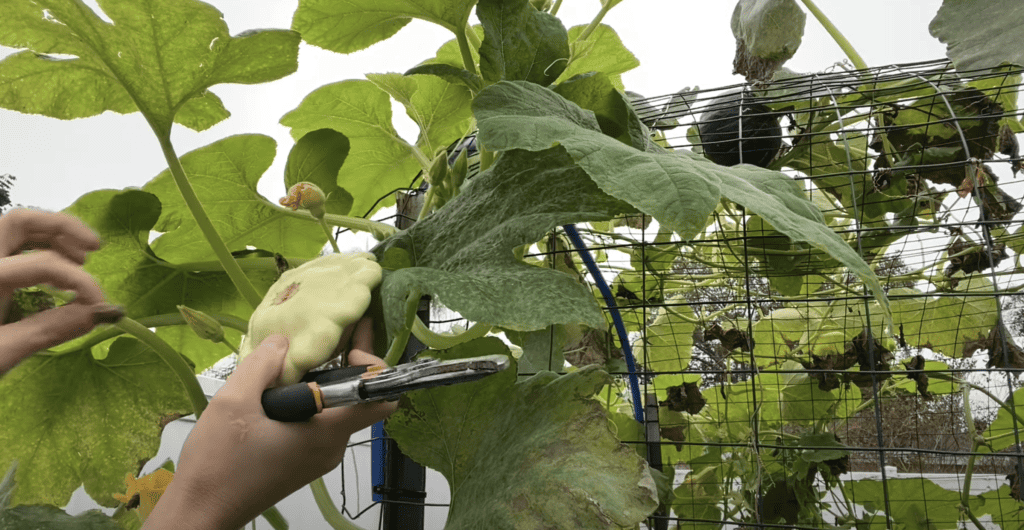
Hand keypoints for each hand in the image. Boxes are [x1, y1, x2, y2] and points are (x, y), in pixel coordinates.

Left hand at [0, 208, 122, 374]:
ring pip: (14, 228)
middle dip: (63, 228)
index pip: (43, 264)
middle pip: (21, 221)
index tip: (100, 306)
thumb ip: (49, 330)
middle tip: (94, 249)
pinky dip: (36, 248)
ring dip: (51, 235)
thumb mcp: (0, 355)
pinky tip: (54, 269)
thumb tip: (100, 314)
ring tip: (80, 256)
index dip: (79, 281)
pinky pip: (7, 248)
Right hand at [144, 318, 396, 529]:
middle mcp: (332, 446)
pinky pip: (318, 423)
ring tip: (293, 356)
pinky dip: (307, 401)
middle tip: (321, 335)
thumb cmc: (218, 464)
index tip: (348, 347)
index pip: (380, 400)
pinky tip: (278, 387)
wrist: (201, 512)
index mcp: (326, 432)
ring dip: (320, 382)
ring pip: (335, 410)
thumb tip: (284, 341)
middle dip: (343, 365)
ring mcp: (318, 456)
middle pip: (357, 400)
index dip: (375, 369)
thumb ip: (262, 366)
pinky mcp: (303, 461)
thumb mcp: (233, 403)